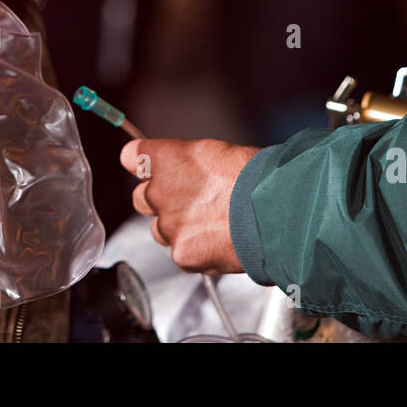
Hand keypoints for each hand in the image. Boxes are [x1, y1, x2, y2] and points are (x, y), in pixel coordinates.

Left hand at [120, 137, 260, 274]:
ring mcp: (169, 226)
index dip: (143, 163)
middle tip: (192, 200)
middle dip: (161, 199)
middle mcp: (160, 192)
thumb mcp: (214, 152)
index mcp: (167, 160)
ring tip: (211, 223)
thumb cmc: (254, 177)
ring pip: (160, 229)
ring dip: (178, 227)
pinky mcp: (182, 254)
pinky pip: (180, 252)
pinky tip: (218, 240)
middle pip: (141, 197)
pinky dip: (196, 250)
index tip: (149, 167)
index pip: (131, 156)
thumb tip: (178, 168)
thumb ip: (184, 161)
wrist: (275, 211)